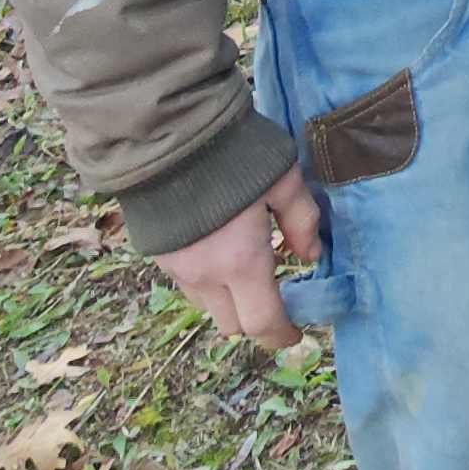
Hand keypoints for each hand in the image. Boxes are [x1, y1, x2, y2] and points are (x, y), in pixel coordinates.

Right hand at [158, 164, 323, 348]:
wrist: (166, 133)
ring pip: (207, 306)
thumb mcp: (284, 179)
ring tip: (244, 268)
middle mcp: (205, 276)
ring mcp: (176, 268)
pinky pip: (187, 284)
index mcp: (241, 263)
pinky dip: (207, 281)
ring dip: (229, 300)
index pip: (262, 323)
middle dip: (255, 319)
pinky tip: (217, 250)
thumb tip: (311, 254)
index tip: (295, 333)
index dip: (281, 335)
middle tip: (273, 294)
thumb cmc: (234, 153)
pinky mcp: (157, 254)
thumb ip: (301, 221)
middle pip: (232, 324)